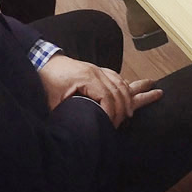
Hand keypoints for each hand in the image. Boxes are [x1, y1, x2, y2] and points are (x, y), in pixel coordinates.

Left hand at [39, 55, 161, 126]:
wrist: (39, 61)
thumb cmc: (45, 81)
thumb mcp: (53, 101)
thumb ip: (67, 113)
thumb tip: (75, 130)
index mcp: (87, 78)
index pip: (108, 98)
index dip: (111, 114)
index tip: (110, 127)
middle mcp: (96, 71)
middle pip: (120, 89)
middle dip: (126, 106)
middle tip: (127, 120)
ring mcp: (97, 69)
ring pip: (122, 80)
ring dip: (134, 91)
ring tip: (152, 93)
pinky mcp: (95, 70)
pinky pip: (116, 76)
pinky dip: (126, 83)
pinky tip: (133, 87)